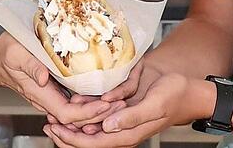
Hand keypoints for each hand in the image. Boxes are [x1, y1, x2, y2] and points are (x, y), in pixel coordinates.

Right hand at [0, 33, 119, 124]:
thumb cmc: (6, 54)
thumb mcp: (15, 53)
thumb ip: (30, 66)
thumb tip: (43, 77)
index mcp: (41, 93)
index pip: (68, 114)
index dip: (88, 113)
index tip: (105, 104)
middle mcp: (49, 98)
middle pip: (78, 118)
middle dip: (100, 113)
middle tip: (121, 103)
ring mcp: (53, 95)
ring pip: (79, 111)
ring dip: (98, 108)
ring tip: (119, 100)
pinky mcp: (57, 89)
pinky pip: (76, 101)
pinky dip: (90, 101)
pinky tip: (105, 93)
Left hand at [43, 72, 212, 147]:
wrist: (186, 89)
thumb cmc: (173, 96)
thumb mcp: (155, 104)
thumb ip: (132, 117)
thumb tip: (107, 127)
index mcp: (128, 134)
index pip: (92, 143)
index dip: (70, 138)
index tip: (53, 127)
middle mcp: (120, 130)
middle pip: (86, 140)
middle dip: (65, 133)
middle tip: (46, 120)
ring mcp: (120, 121)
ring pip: (89, 128)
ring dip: (72, 123)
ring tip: (53, 113)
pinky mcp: (120, 111)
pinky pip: (97, 116)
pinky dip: (83, 112)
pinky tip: (72, 103)